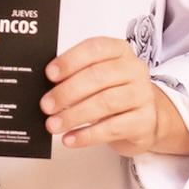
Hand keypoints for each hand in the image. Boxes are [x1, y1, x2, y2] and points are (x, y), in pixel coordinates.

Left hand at [43, 37, 188, 156]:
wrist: (143, 118)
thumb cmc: (112, 92)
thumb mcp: (96, 78)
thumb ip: (74, 76)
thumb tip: (45, 88)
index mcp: (119, 51)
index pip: (95, 49)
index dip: (71, 60)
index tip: (50, 74)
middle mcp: (134, 70)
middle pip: (99, 76)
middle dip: (67, 92)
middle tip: (46, 106)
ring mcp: (142, 95)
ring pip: (106, 103)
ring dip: (74, 115)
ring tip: (53, 125)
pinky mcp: (144, 121)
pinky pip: (113, 128)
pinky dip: (87, 135)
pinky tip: (70, 139)